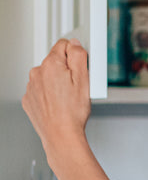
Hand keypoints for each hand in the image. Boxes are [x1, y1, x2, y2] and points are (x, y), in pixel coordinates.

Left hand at [23, 39, 105, 179]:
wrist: (61, 135)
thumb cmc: (73, 112)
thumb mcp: (85, 79)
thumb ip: (79, 55)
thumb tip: (74, 44)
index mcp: (51, 65)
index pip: (64, 44)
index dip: (76, 53)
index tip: (81, 64)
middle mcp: (37, 73)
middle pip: (55, 61)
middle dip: (67, 69)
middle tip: (78, 85)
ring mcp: (31, 87)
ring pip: (48, 76)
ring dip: (58, 82)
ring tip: (69, 97)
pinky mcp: (29, 99)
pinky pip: (41, 89)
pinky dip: (50, 93)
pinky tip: (60, 103)